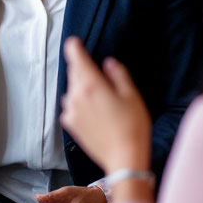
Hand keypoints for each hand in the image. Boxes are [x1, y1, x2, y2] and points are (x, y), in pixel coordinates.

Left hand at [60, 37, 150, 174]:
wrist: (123, 159)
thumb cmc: (132, 126)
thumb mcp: (131, 95)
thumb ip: (118, 74)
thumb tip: (107, 63)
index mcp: (91, 84)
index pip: (75, 57)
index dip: (75, 47)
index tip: (75, 42)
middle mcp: (75, 96)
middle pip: (74, 73)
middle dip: (82, 68)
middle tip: (98, 73)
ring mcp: (70, 111)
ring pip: (72, 90)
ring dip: (81, 87)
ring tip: (100, 96)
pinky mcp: (70, 125)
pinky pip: (71, 106)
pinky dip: (79, 102)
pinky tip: (95, 111)